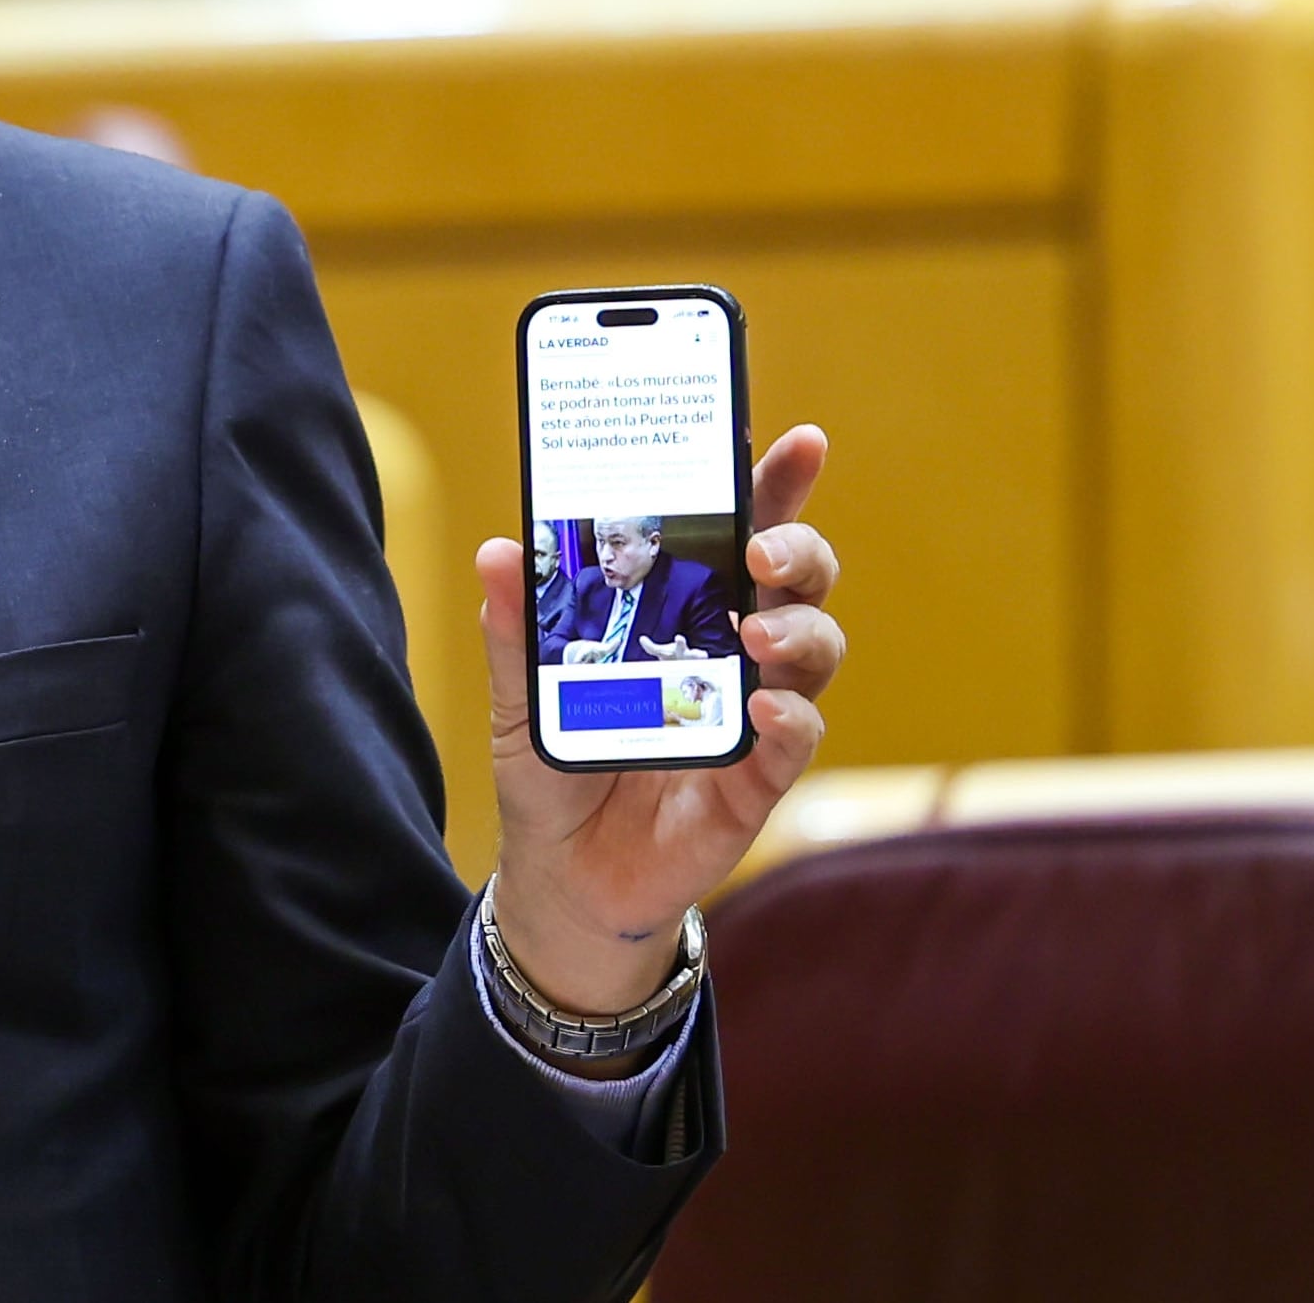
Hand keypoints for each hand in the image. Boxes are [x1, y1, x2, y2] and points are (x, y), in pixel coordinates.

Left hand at [476, 426, 845, 1016]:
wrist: (561, 874)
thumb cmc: (553, 765)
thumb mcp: (518, 695)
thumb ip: (515, 629)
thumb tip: (499, 551)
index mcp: (681, 610)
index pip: (739, 532)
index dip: (774, 484)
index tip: (798, 438)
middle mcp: (731, 650)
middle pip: (797, 579)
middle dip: (797, 547)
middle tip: (761, 549)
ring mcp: (753, 712)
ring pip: (814, 648)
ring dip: (797, 628)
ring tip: (753, 629)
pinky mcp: (756, 780)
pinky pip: (797, 740)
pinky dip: (791, 719)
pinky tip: (764, 708)